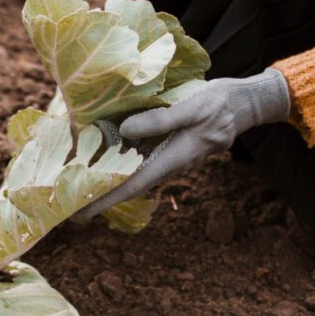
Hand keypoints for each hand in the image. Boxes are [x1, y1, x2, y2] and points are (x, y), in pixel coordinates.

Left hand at [79, 68, 291, 218]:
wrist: (244, 104)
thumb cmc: (219, 103)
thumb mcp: (192, 107)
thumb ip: (161, 119)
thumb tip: (125, 130)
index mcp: (174, 158)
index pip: (133, 185)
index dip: (106, 199)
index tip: (82, 212)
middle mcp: (170, 164)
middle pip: (130, 185)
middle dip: (102, 195)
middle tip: (70, 204)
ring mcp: (171, 158)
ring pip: (136, 174)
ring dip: (110, 180)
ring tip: (80, 184)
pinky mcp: (171, 148)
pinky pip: (143, 161)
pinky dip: (122, 164)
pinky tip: (105, 159)